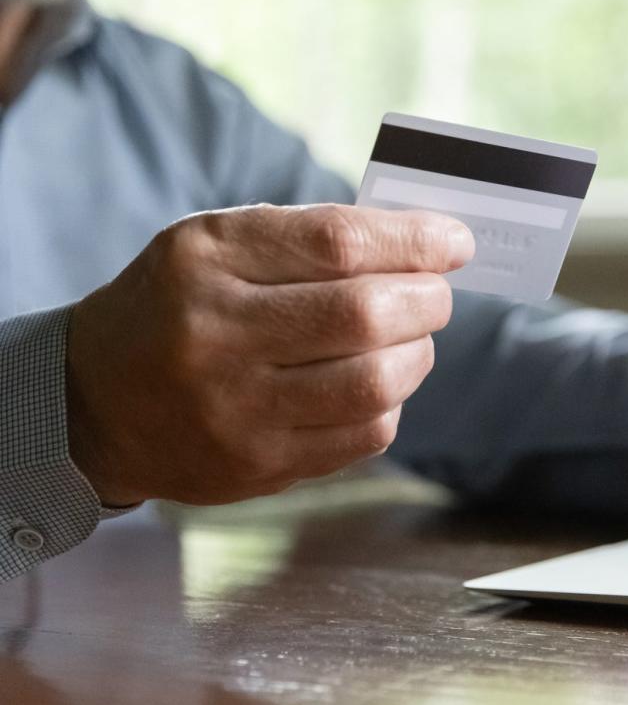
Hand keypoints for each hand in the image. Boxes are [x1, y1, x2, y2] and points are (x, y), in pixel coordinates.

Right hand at [65, 204, 473, 505]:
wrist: (95, 402)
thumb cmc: (178, 307)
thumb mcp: (216, 246)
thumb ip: (310, 238)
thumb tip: (423, 246)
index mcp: (206, 260)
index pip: (337, 243)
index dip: (414, 241)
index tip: (454, 243)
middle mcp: (214, 334)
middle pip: (365, 315)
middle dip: (426, 301)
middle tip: (434, 295)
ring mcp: (235, 409)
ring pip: (374, 382)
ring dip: (417, 355)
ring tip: (409, 339)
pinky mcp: (257, 466)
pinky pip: (364, 435)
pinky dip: (390, 403)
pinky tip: (376, 384)